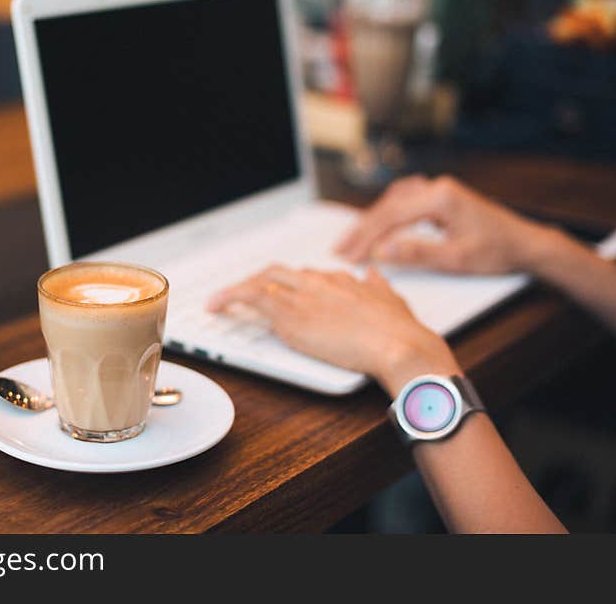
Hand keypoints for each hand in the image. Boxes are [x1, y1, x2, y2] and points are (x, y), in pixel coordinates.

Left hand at [207, 265, 459, 397]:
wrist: (397, 343)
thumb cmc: (400, 331)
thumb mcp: (392, 300)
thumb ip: (378, 286)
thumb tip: (373, 274)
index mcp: (341, 279)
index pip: (306, 276)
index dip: (290, 285)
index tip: (282, 293)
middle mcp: (318, 281)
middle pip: (279, 273)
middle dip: (260, 282)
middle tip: (247, 295)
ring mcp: (301, 295)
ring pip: (261, 280)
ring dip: (239, 290)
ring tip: (221, 301)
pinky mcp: (289, 313)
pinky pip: (250, 296)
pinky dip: (229, 297)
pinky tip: (216, 305)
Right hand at [335, 175, 557, 273]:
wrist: (525, 243)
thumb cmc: (496, 252)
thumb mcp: (455, 259)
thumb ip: (416, 253)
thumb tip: (380, 252)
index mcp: (440, 197)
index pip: (390, 216)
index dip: (365, 237)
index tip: (347, 255)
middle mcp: (436, 187)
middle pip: (387, 206)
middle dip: (362, 230)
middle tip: (340, 250)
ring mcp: (438, 189)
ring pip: (392, 202)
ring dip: (371, 222)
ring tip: (352, 241)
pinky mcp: (440, 197)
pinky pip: (404, 202)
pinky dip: (386, 215)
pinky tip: (377, 226)